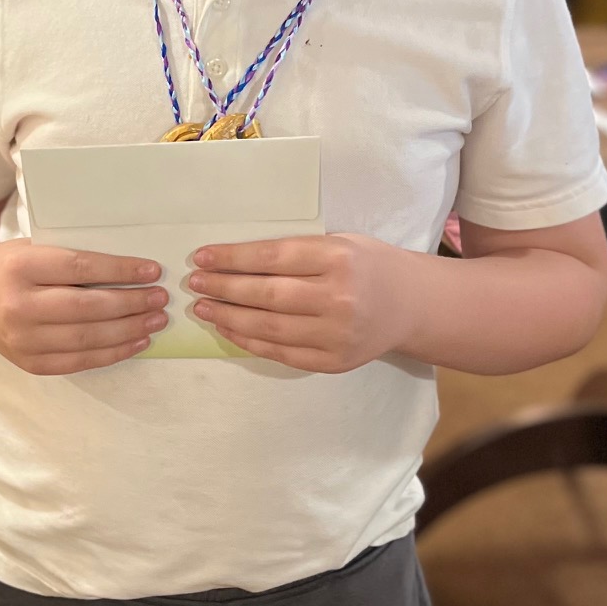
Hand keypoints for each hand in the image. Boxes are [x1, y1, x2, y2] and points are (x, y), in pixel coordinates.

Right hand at [0, 242, 166, 375]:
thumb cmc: (13, 265)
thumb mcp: (35, 248)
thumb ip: (73, 258)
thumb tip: (134, 270)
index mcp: (21, 267)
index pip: (80, 268)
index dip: (120, 270)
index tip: (152, 270)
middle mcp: (18, 305)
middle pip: (87, 307)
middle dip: (131, 303)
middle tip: (160, 298)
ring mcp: (22, 339)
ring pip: (87, 338)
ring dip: (129, 330)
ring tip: (156, 320)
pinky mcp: (29, 363)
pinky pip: (79, 361)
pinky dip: (113, 353)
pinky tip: (136, 341)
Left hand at [188, 235, 405, 373]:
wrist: (411, 305)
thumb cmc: (367, 265)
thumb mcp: (339, 243)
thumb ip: (296, 252)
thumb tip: (232, 261)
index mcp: (338, 258)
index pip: (273, 258)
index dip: (232, 259)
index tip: (202, 257)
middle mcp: (339, 297)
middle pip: (267, 295)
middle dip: (223, 288)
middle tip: (195, 283)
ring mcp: (337, 334)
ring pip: (269, 328)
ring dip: (229, 318)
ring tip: (203, 308)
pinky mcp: (334, 361)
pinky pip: (281, 353)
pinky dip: (249, 341)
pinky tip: (228, 329)